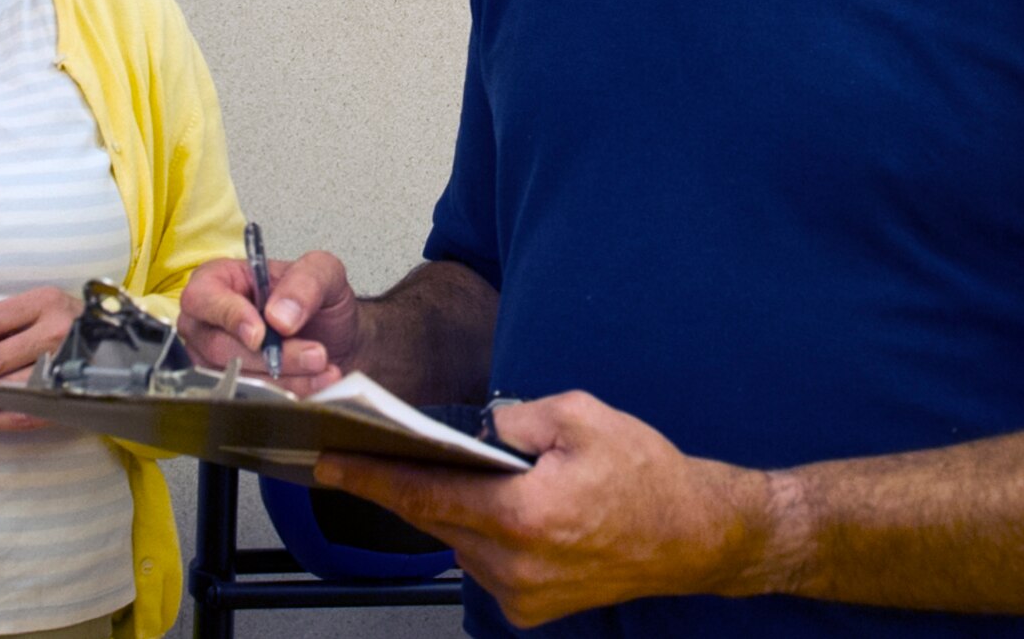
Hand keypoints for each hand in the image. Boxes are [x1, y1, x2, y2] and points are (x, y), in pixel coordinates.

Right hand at [177, 250, 360, 394]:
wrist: (338, 338)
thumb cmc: (319, 300)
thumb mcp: (324, 273)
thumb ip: (305, 282)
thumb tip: (279, 316)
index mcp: (220, 280)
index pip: (202, 297)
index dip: (228, 316)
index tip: (260, 333)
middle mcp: (209, 322)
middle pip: (218, 346)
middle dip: (269, 355)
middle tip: (314, 353)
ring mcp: (214, 359)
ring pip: (234, 378)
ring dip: (283, 378)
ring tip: (321, 366)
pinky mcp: (230, 389)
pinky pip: (248, 399)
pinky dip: (286, 393)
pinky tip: (315, 382)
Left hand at [315, 391, 792, 627]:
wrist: (695, 536)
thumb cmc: (647, 475)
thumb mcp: (583, 416)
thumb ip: (518, 415)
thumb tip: (483, 425)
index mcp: (523, 514)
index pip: (425, 493)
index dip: (370, 477)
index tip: (328, 464)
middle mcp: (515, 563)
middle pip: (433, 519)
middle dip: (404, 486)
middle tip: (367, 455)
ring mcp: (521, 593)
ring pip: (458, 543)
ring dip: (451, 510)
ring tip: (459, 476)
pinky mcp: (532, 608)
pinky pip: (484, 563)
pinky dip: (481, 534)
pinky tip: (502, 509)